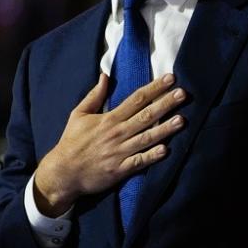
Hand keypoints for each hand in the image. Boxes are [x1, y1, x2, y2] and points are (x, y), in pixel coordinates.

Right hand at [32, 72, 187, 216]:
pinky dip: (152, 156)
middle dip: (166, 104)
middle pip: (146, 116)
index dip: (154, 88)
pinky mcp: (120, 169)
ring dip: (165, 129)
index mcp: (109, 119)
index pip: (136, 99)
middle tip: (183, 94)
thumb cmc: (71, 141)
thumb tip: (104, 75)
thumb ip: (94, 95)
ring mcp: (120, 152)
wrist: (63, 172)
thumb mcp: (78, 114)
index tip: (170, 79)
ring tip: (182, 120)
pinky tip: (166, 150)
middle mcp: (117, 133)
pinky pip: (139, 161)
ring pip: (147, 138)